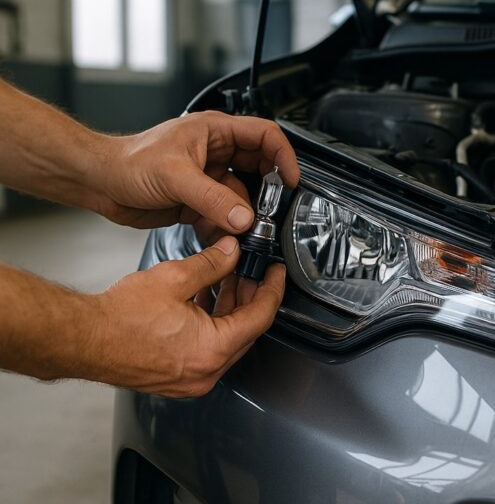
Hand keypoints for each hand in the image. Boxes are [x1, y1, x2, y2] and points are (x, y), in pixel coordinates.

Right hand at [89, 236, 283, 396]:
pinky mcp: (178, 378)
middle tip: (251, 271)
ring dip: (230, 309)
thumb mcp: (174, 278)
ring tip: (228, 278)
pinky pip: (208, 349)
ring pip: (227, 340)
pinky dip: (213, 324)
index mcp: (212, 350)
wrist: (82, 340)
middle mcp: (206, 372)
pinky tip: (206, 298)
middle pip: (246, 330)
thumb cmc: (118, 318)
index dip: (272, 289)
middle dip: (250, 297)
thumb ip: (211, 263)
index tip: (276, 273)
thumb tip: (231, 251)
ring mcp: (192, 379)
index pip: (260, 317)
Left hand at [95, 111, 299, 234]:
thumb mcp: (175, 177)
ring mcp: (209, 178)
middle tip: (268, 212)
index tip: (292, 181)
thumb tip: (245, 217)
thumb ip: (213, 199)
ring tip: (236, 228)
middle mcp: (217, 152)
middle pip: (259, 170)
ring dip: (241, 216)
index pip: (266, 135)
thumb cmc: (127, 162)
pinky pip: (226, 215)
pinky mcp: (199, 201)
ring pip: (243, 198)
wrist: (99, 183)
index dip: (284, 156)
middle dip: (264, 194)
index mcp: (216, 131)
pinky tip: (216, 233)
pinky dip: (225, 227)